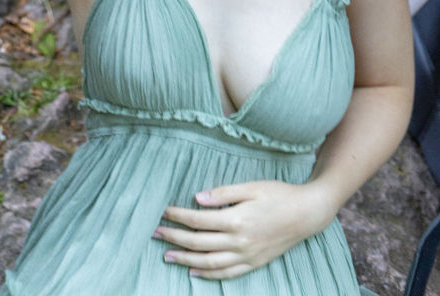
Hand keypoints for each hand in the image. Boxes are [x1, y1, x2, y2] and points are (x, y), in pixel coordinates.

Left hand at [154, 179, 332, 279]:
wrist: (306, 214)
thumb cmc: (278, 194)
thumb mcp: (251, 187)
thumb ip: (223, 194)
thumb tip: (197, 198)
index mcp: (237, 219)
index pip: (198, 220)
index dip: (178, 216)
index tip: (162, 211)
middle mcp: (240, 242)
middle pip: (199, 243)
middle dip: (175, 238)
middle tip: (154, 233)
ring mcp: (247, 256)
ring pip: (210, 262)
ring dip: (186, 259)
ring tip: (167, 256)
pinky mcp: (254, 263)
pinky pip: (228, 273)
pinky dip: (209, 275)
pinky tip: (194, 271)